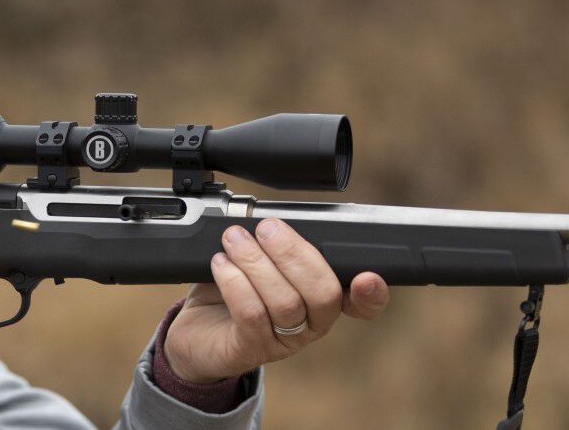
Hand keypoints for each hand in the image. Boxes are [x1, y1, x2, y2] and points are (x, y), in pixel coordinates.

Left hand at [163, 219, 388, 383]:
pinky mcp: (251, 349)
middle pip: (323, 293)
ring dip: (257, 262)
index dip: (373, 293)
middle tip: (266, 228)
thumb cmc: (231, 293)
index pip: (362, 303)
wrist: (195, 333)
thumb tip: (273, 218)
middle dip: (294, 253)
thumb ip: (276, 245)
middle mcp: (311, 324)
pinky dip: (235, 282)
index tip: (367, 275)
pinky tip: (221, 264)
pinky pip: (251, 314)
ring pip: (285, 302)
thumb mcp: (260, 264)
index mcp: (322, 300)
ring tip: (234, 239)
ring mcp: (284, 341)